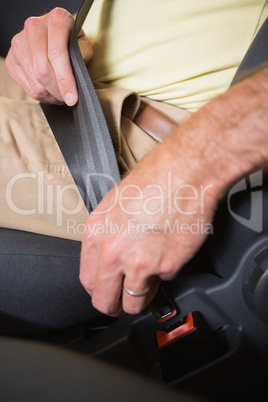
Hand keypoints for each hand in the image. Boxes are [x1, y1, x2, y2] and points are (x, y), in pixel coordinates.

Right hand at [5, 8, 92, 104]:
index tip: (72, 99)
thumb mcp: (84, 47)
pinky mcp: (11, 59)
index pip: (56, 54)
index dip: (65, 80)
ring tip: (61, 94)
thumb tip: (75, 82)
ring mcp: (19, 42)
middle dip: (58, 92)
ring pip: (35, 83)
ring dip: (51, 96)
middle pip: (43, 72)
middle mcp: (33, 27)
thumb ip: (82, 60)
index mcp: (56, 19)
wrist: (56, 37)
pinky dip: (41, 96)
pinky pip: (26, 87)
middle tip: (68, 99)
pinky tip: (49, 91)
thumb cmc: (74, 43)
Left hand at [80, 67, 267, 316]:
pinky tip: (169, 254)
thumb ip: (109, 235)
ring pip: (133, 303)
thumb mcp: (115, 203)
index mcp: (96, 234)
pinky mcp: (166, 267)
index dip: (99, 291)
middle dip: (114, 306)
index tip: (108, 292)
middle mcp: (112, 252)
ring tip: (148, 288)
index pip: (87, 280)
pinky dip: (167, 274)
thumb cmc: (154, 178)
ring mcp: (138, 262)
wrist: (185, 171)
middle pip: (104, 300)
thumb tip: (113, 256)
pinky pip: (164, 281)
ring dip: (140, 300)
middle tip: (123, 304)